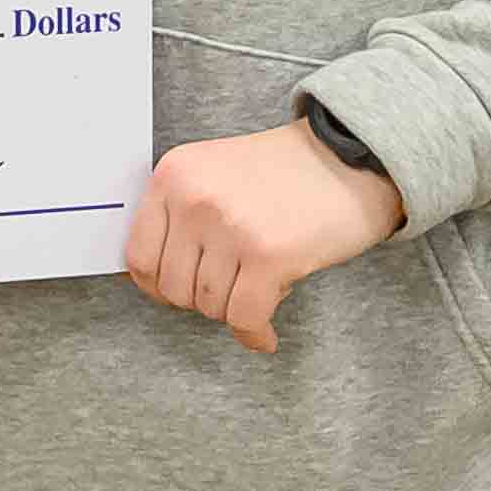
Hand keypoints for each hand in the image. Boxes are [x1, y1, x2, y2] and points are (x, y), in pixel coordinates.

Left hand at [122, 122, 402, 355]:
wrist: (352, 157)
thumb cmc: (285, 172)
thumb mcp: (214, 172)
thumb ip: (180, 216)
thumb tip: (152, 283)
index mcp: (173, 176)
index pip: (138, 256)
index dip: (158, 286)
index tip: (180, 293)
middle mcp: (194, 199)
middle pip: (173, 288)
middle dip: (203, 299)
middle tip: (234, 288)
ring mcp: (230, 227)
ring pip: (210, 306)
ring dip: (234, 310)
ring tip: (259, 286)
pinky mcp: (269, 256)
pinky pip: (244, 318)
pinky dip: (255, 333)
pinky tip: (266, 333)